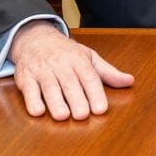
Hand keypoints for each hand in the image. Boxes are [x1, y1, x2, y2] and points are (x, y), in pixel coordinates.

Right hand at [9, 20, 134, 120]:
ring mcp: (43, 71)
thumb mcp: (90, 58)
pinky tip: (38, 111)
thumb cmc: (67, 53)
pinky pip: (29, 89)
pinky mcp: (26, 77)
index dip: (95, 93)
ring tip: (63, 116)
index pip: (89, 77)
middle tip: (82, 115)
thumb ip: (108, 72)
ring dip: (55, 101)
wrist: (36, 39)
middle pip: (70, 83)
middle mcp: (61, 65)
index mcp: (79, 60)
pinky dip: (32, 100)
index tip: (100, 109)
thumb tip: (130, 82)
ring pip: (49, 86)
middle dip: (76, 99)